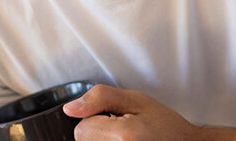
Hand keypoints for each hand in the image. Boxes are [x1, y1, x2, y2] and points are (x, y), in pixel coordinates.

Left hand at [62, 84, 201, 139]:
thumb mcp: (135, 100)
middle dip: (97, 133)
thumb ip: (99, 98)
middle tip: (123, 131)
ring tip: (125, 140)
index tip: (114, 120)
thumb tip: (71, 108)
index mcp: (122, 136)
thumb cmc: (165, 126)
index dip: (95, 119)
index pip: (81, 128)